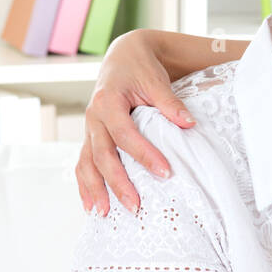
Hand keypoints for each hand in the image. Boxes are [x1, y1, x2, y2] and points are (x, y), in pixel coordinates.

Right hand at [76, 30, 195, 215]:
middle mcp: (93, 117)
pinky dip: (84, 185)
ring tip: (103, 214)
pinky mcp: (90, 136)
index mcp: (108, 102)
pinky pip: (83, 163)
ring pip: (86, 163)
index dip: (144, 154)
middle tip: (135, 206)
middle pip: (102, 155)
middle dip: (117, 183)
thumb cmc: (142, 68)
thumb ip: (169, 103)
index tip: (165, 173)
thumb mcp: (156, 80)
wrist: (123, 56)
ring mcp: (89, 128)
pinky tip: (91, 206)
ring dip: (94, 190)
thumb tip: (188, 124)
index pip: (125, 134)